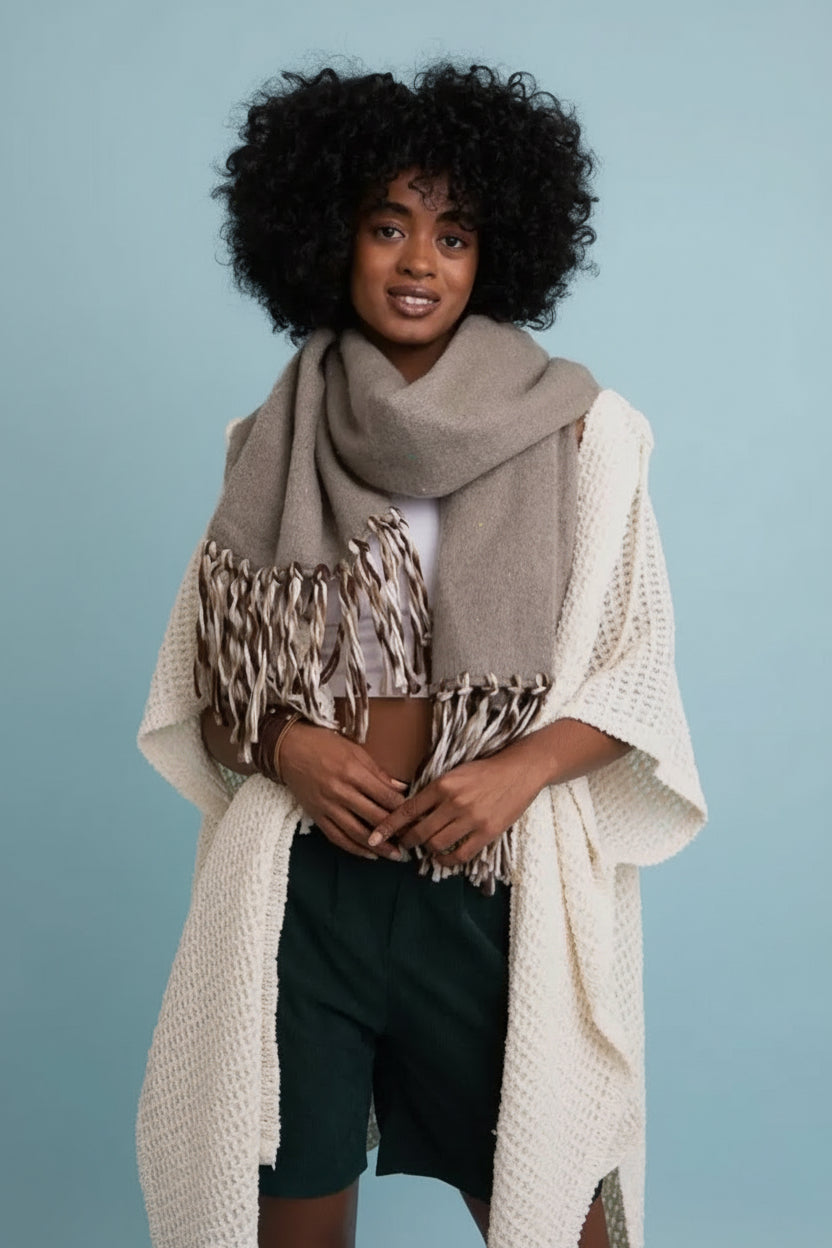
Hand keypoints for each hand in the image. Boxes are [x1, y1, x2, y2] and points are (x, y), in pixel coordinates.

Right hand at [279, 721, 408, 861]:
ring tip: (395, 855)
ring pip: (357, 833)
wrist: (288, 749)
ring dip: (378, 847)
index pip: (385, 796)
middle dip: (396, 831)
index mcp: (353, 772)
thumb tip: (401, 788)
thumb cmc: (324, 744)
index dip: (404, 809)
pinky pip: (337, 838)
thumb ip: (378, 773)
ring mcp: (327, 806)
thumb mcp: (355, 751)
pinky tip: (369, 854)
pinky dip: (354, 849)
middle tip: (412, 840)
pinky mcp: (316, 816)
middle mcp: (340, 792)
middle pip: (375, 817)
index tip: (417, 816)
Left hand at [366, 746, 542, 866]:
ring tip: (427, 847)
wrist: (518, 771)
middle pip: (419, 832)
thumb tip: (409, 812)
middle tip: (404, 843)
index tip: (374, 837)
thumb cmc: (483, 771)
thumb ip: (433, 792)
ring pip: (437, 845)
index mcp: (442, 784)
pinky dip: (446, 860)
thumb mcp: (453, 773)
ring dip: (427, 849)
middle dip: (407, 841)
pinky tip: (442, 857)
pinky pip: (460, 855)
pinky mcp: (487, 832)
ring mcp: (471, 819)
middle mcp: (454, 802)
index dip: (388, 826)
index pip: (408, 809)